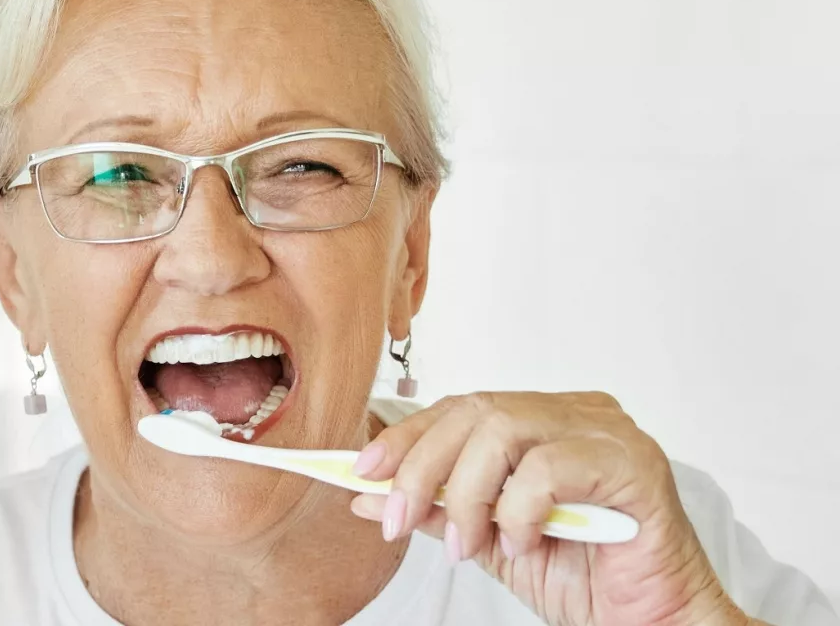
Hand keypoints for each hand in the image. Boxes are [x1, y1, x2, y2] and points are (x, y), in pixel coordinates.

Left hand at [349, 392, 754, 625]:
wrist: (650, 624)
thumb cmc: (583, 579)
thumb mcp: (488, 539)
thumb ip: (438, 508)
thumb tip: (366, 492)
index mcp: (545, 420)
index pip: (460, 408)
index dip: (407, 438)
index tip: (362, 473)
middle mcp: (577, 413)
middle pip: (475, 411)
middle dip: (422, 466)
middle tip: (397, 519)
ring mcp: (608, 431)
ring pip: (504, 430)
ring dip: (468, 494)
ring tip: (469, 546)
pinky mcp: (634, 462)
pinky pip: (549, 467)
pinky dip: (519, 509)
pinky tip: (523, 543)